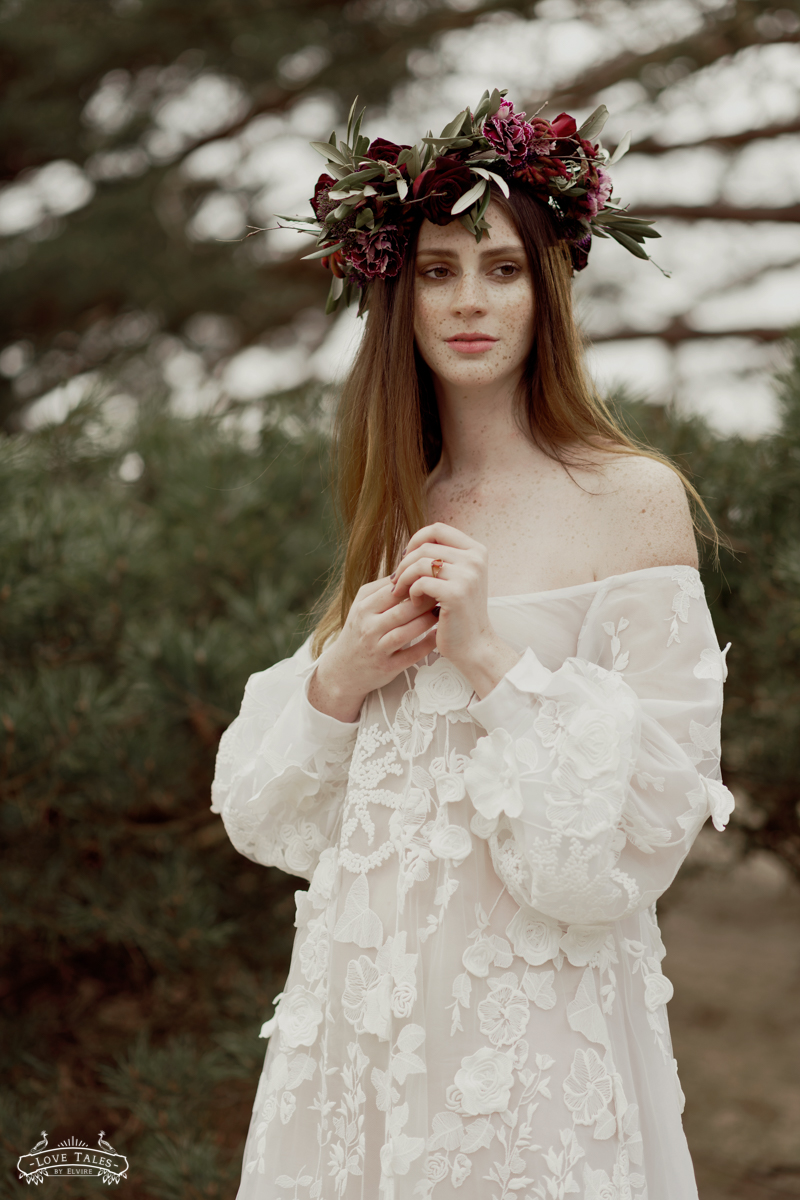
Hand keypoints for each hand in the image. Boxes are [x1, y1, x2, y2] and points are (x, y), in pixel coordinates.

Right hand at [308, 577, 438, 721]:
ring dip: (429, 620)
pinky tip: (440, 634)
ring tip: (444, 610)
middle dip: (427, 600)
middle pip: (403, 610)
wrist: (343, 670)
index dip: (416, 583)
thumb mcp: (362, 606)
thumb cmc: (359, 631)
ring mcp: (378, 649)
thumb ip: (382, 588)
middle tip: (445, 593)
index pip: (393, 590)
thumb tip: (408, 567)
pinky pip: (412, 654)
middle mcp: (369, 628)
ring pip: (408, 632)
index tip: (433, 578)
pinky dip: (428, 644)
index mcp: (364, 608)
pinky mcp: (388, 667)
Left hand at [390, 522, 519, 697]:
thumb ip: (442, 559)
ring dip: (404, 577)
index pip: (438, 529)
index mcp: (476, 551)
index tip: (406, 558)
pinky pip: (420, 582)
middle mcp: (475, 559)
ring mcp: (467, 575)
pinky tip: (413, 602)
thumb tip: (410, 547)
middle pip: (425, 546)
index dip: (416, 540)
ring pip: (420, 562)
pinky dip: (411, 591)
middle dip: (405, 563)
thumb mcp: (457, 579)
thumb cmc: (459, 613)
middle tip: (396, 581)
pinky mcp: (455, 593)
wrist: (473, 645)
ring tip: (401, 592)